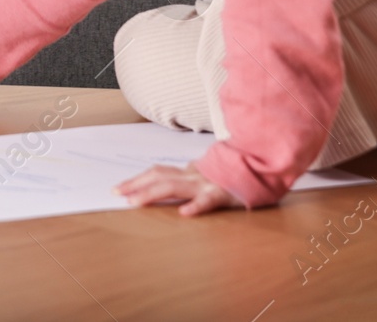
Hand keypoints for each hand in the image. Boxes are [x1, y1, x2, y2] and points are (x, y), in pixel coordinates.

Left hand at [116, 163, 244, 215]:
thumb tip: (168, 176)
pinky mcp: (224, 195)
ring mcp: (207, 184)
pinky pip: (209, 201)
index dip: (137, 179)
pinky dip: (196, 206)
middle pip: (159, 177)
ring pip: (176, 187)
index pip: (158, 173)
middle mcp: (194, 176)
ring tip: (135, 202)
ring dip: (153, 194)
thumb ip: (188, 174)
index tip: (118, 188)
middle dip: (135, 185)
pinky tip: (185, 213)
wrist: (261, 164)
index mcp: (189, 172)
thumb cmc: (233, 172)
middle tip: (116, 193)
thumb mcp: (207, 172)